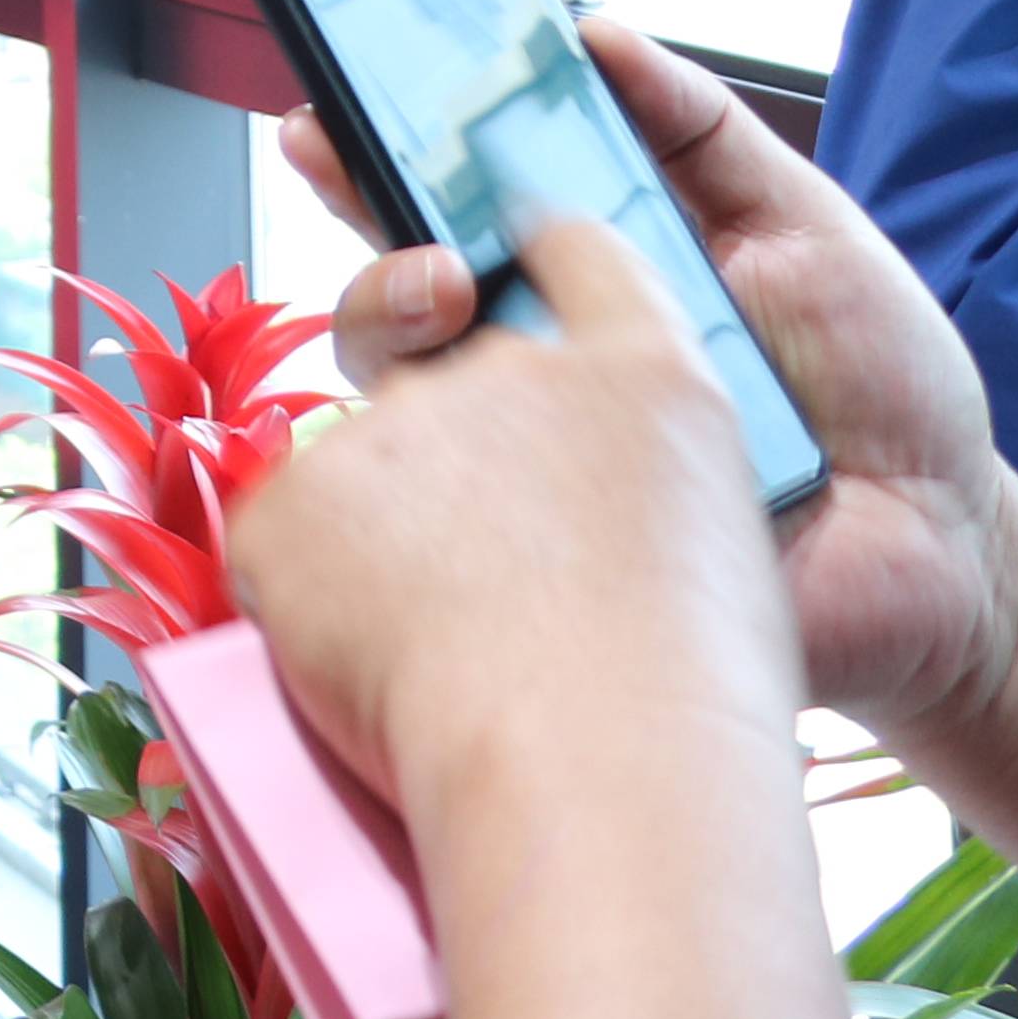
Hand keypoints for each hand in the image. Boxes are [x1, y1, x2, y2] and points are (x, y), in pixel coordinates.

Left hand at [231, 215, 840, 1018]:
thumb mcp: (724, 557)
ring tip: (464, 656)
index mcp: (644, 376)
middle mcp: (509, 366)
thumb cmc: (686, 704)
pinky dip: (319, 604)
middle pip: (450, 379)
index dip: (534, 252)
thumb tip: (574, 506)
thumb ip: (636, 485)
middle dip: (456, 469)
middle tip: (503, 591)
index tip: (501, 267)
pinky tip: (387, 669)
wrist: (600, 769)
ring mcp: (391, 421)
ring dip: (392, 545)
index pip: (577, 249)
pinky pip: (292, 543)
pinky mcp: (292, 494)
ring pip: (369, 474)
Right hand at [274, 13, 1017, 738]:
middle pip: (395, 293)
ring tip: (453, 298)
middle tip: (390, 206)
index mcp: (582, 280)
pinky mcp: (558, 553)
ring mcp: (539, 461)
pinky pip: (460, 511)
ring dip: (397, 322)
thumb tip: (594, 30)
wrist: (952, 550)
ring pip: (400, 394)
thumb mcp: (806, 225)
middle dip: (367, 236)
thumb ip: (702, 129)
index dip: (374, 154)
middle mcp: (539, 366)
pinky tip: (496, 426)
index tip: (333, 108)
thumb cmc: (882, 390)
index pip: (448, 207)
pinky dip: (456, 460)